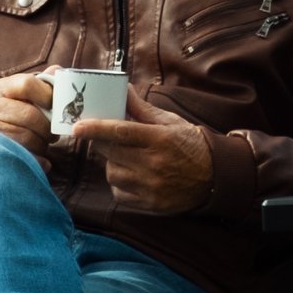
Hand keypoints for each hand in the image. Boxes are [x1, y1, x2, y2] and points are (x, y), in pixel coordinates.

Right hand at [0, 78, 57, 154]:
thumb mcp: (23, 94)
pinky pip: (19, 154)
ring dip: (42, 144)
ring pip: (25, 137)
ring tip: (44, 144)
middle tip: (54, 135)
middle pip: (29, 115)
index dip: (47, 96)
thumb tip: (60, 71)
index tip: (55, 108)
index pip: (28, 84)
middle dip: (48, 128)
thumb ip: (42, 83)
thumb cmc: (12, 111)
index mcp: (2, 87)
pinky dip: (35, 159)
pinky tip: (40, 160)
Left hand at [71, 109, 216, 213]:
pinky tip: (130, 175)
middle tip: (103, 138)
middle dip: (101, 144)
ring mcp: (152, 186)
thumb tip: (122, 89)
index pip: (121, 132)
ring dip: (111, 164)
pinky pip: (119, 193)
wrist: (215, 176)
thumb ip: (142, 109)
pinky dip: (119, 184)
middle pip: (112, 153)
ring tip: (124, 158)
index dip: (96, 129)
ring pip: (112, 174)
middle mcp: (155, 164)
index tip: (77, 127)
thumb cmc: (189, 144)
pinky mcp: (151, 204)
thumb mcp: (169, 122)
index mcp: (160, 139)